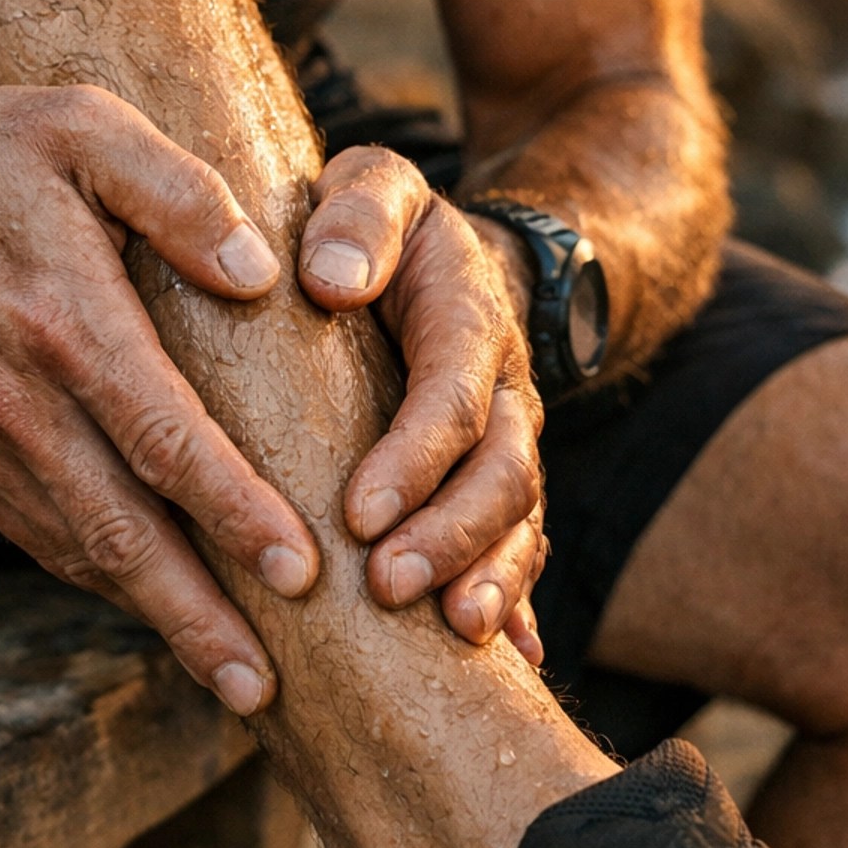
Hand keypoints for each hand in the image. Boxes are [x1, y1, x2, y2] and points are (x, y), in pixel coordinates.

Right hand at [0, 81, 319, 713]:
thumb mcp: (82, 127)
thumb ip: (178, 194)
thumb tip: (262, 275)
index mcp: (61, 318)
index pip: (163, 437)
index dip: (233, 511)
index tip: (300, 571)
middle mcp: (15, 400)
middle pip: (120, 532)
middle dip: (197, 618)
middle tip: (266, 690)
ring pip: (78, 553)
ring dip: (154, 620)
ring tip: (232, 677)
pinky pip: (40, 537)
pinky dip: (102, 583)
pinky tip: (159, 608)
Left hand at [298, 146, 546, 663]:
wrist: (435, 254)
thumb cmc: (377, 225)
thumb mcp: (371, 184)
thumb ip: (358, 213)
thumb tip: (326, 280)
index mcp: (468, 317)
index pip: (452, 396)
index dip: (415, 458)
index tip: (357, 512)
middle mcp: (501, 391)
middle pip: (502, 475)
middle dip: (451, 537)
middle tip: (388, 586)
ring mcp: (505, 446)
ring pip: (520, 524)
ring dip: (489, 580)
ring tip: (455, 634)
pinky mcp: (491, 489)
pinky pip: (517, 552)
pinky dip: (519, 607)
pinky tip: (511, 664)